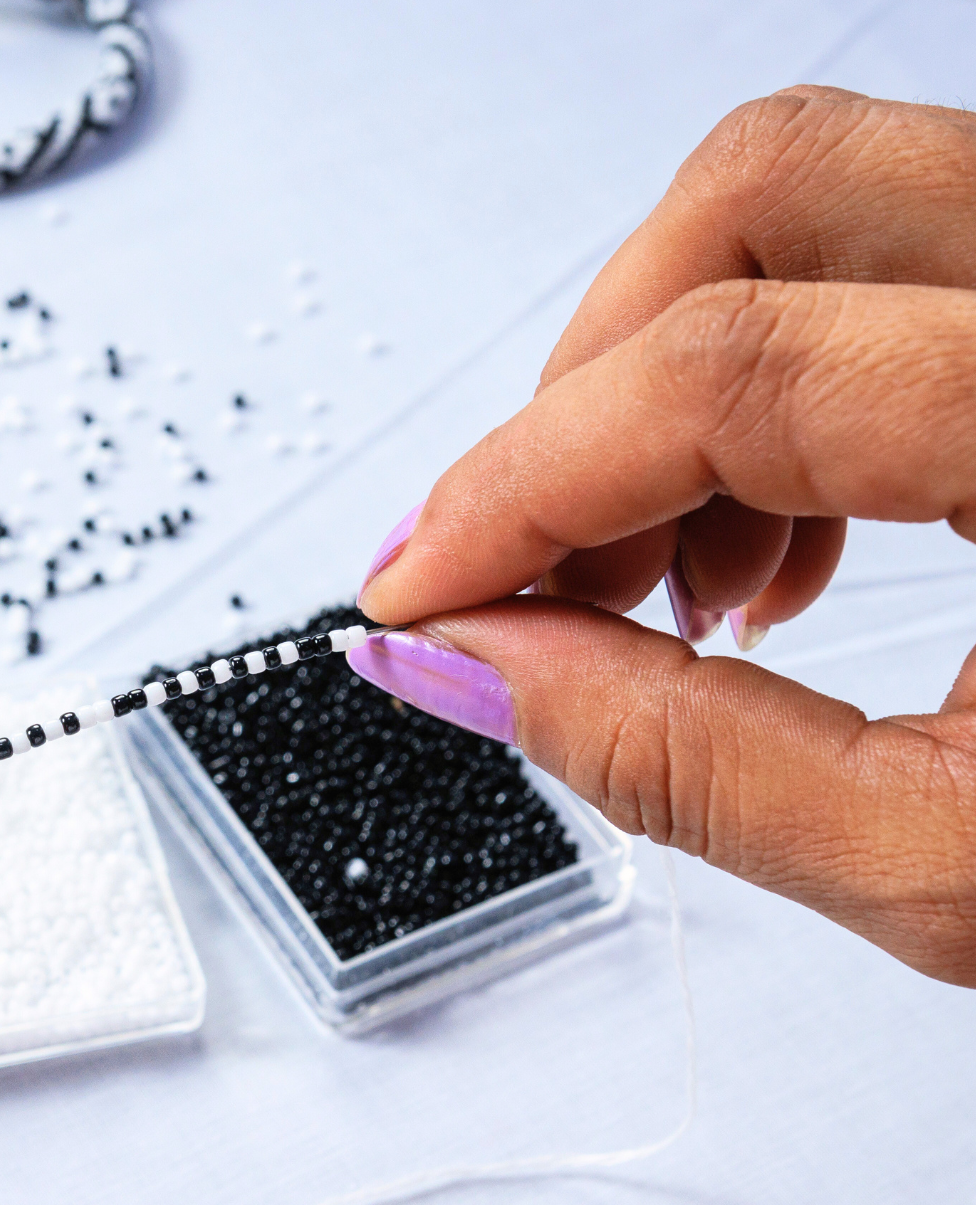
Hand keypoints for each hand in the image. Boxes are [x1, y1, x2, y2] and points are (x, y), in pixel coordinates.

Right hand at [349, 87, 975, 984]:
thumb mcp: (973, 874)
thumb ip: (691, 765)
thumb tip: (482, 669)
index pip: (734, 372)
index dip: (521, 483)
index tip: (424, 585)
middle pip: (764, 190)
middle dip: (583, 387)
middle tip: (519, 570)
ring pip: (820, 198)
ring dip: (667, 379)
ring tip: (652, 589)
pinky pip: (900, 252)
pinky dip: (772, 382)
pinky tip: (764, 552)